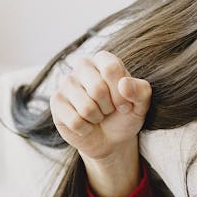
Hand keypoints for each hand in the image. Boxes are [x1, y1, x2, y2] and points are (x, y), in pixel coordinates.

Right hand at [50, 51, 151, 196]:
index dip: (121, 94)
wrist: (110, 138)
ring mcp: (66, 82)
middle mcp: (82, 65)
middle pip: (97, 89)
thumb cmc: (124, 115)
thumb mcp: (140, 104)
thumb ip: (140, 91)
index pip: (111, 69)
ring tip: (97, 115)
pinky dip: (85, 128)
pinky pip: (75, 121)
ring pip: (86, 108)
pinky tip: (86, 123)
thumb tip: (124, 84)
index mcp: (103, 59)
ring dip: (97, 118)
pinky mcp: (56, 101)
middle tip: (109, 110)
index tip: (125, 104)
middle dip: (109, 107)